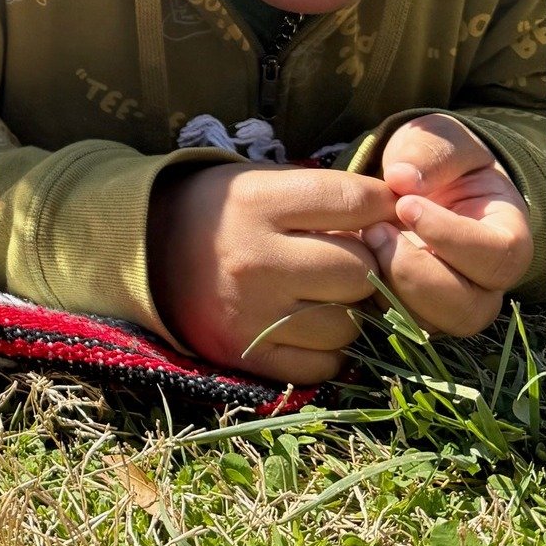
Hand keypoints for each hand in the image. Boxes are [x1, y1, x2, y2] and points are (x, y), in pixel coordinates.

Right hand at [148, 163, 395, 384]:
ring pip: (348, 322)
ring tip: (322, 291)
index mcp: (256, 202)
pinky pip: (324, 364)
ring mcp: (251, 313)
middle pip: (359, 269)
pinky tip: (307, 323)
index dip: (382, 204)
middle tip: (344, 255)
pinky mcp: (247, 354)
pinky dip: (327, 348)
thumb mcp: (260, 182)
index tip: (382, 209)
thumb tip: (398, 213)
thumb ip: (324, 194)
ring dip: (348, 309)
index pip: (353, 201)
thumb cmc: (220, 211)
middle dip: (363, 261)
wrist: (147, 253)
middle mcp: (254, 259)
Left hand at [362, 114, 532, 336]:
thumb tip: (402, 178)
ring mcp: (444, 301)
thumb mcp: (439, 140)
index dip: (451, 237)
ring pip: (429, 324)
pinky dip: (365, 295)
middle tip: (377, 230)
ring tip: (365, 238)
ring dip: (390, 287)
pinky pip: (390, 321)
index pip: (496, 255)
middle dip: (416, 274)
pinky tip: (348, 256)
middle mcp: (481, 281)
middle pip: (468, 309)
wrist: (410, 180)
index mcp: (503, 235)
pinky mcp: (405, 307)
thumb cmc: (435, 159)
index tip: (405, 205)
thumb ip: (429, 153)